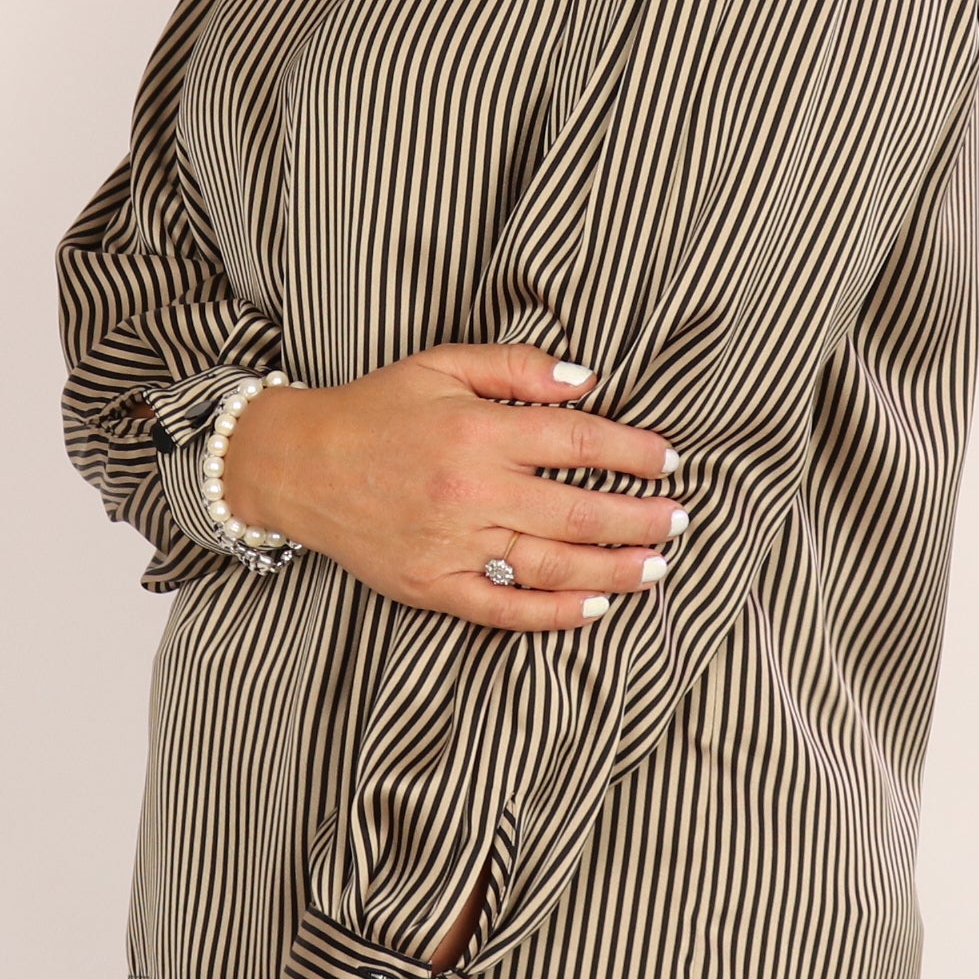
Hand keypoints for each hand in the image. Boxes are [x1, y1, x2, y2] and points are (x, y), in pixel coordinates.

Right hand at [218, 344, 686, 630]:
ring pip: (553, 565)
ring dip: (615, 569)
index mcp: (479, 432)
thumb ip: (517, 368)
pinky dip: (553, 612)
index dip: (635, 452)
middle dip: (641, 517)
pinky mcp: (431, 586)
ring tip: (658, 567)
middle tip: (681, 519)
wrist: (298, 463)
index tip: (670, 460)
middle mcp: (471, 492)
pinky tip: (595, 607)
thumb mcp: (443, 366)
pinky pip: (504, 609)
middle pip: (580, 510)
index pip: (580, 441)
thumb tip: (588, 380)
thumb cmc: (376, 410)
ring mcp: (452, 546)